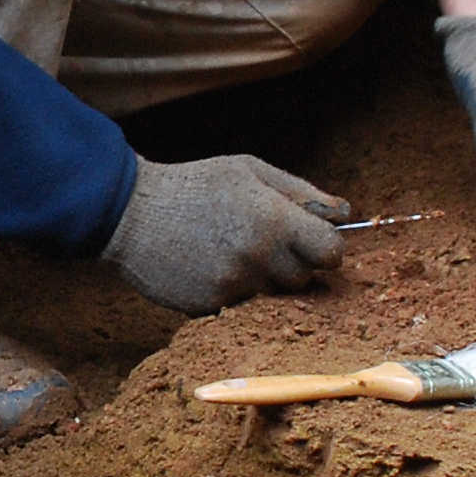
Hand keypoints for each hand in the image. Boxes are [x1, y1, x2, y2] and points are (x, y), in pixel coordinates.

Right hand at [103, 154, 348, 313]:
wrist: (130, 214)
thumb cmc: (194, 184)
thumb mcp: (249, 170)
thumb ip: (301, 191)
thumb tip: (345, 212)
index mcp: (273, 219)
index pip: (332, 252)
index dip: (327, 247)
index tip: (314, 241)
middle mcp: (257, 257)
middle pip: (304, 279)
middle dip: (294, 263)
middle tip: (265, 242)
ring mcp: (233, 286)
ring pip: (274, 296)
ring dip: (265, 279)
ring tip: (234, 252)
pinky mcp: (210, 307)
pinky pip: (241, 306)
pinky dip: (234, 292)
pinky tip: (211, 266)